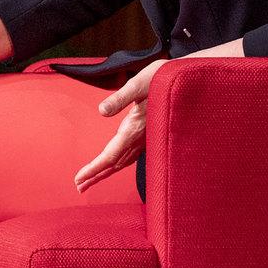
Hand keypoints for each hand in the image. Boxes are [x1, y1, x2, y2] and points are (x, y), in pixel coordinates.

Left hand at [74, 58, 164, 190]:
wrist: (189, 82)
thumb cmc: (163, 79)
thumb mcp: (139, 84)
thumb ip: (120, 98)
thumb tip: (101, 111)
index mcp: (134, 129)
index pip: (110, 156)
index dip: (94, 169)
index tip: (79, 179)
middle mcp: (140, 138)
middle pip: (114, 163)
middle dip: (96, 176)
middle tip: (79, 187)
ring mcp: (146, 139)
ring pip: (123, 161)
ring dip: (106, 172)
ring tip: (91, 180)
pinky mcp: (149, 135)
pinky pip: (131, 155)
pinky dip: (119, 163)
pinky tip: (115, 164)